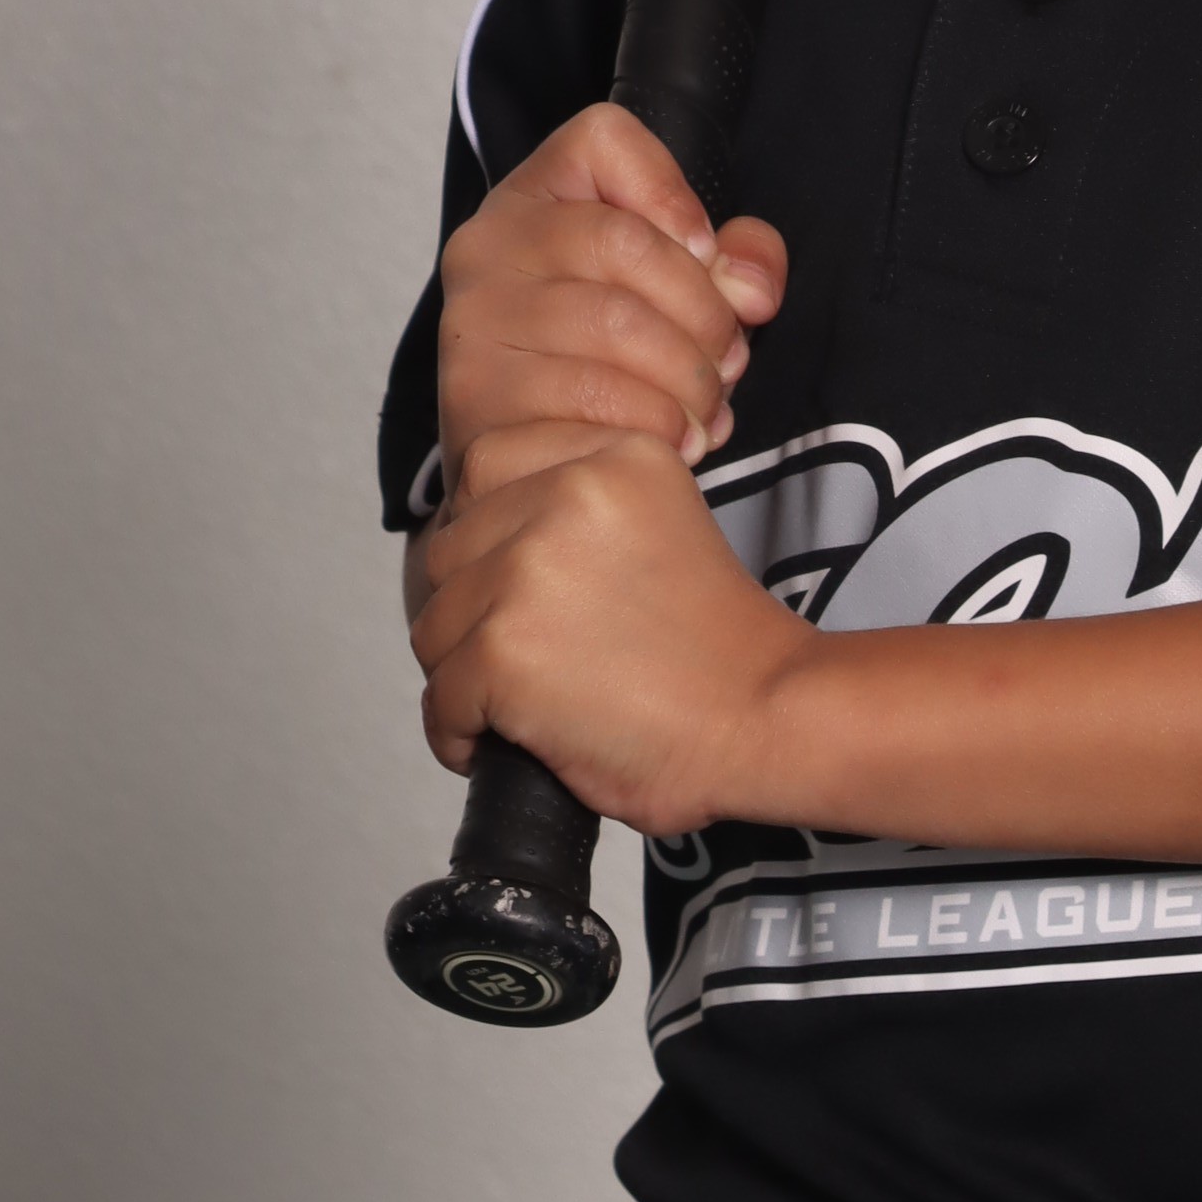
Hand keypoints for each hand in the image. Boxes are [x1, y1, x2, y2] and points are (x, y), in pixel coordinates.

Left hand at [411, 434, 811, 836]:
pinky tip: (514, 744)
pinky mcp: (502, 650)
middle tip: (530, 659)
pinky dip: (462, 735)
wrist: (768, 719)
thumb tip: (478, 542)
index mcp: (611, 457)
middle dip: (474, 612)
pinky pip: (440, 701)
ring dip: (466, 677)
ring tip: (524, 708)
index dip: (491, 538)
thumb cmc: (718, 650)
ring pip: (434, 628)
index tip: (526, 588)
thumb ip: (577, 511)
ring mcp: (526, 570)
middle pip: (449, 553)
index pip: (485, 466)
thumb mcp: (659, 523)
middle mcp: (565, 494)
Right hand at [435, 103, 785, 498]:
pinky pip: (589, 401)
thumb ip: (736, 262)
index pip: (601, 139)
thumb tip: (749, 287)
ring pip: (613, 325)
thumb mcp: (678, 292)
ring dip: (687, 381)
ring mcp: (474, 319)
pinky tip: (671, 442)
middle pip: (626, 243)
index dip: (672, 193)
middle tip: (728, 362)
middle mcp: (488, 246)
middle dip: (704, 314)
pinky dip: (652, 426)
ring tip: (706, 411)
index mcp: (535, 197)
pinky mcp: (475, 398)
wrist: (531, 464)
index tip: (705, 254)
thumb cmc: (607, 362)